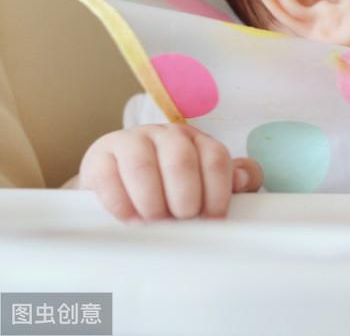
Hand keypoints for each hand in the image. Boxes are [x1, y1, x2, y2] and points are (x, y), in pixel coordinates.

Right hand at [78, 123, 262, 221]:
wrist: (118, 182)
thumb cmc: (169, 186)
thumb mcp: (205, 182)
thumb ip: (235, 179)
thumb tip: (242, 179)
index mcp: (197, 140)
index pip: (215, 158)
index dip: (218, 192)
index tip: (213, 219)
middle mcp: (166, 135)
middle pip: (181, 160)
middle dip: (185, 198)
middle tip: (183, 220)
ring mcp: (131, 141)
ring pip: (143, 166)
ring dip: (152, 202)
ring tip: (156, 223)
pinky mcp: (99, 156)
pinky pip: (108, 177)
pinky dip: (121, 203)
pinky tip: (130, 219)